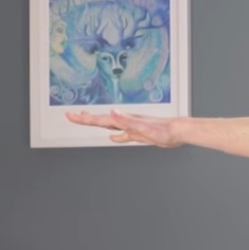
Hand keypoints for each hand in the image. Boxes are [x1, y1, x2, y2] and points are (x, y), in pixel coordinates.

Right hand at [64, 109, 184, 146]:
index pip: (99, 119)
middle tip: (73, 116)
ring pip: (112, 126)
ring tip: (89, 121)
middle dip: (86, 119)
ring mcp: (133, 128)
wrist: (178, 131)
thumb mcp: (143, 126)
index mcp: (124, 121)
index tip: (70, 115)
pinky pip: (124, 135)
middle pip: (102, 121)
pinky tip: (115, 137)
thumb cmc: (164, 130)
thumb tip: (112, 112)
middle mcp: (127, 122)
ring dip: (99, 125)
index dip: (84, 118)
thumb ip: (127, 120)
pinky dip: (117, 136)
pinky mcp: (140, 134)